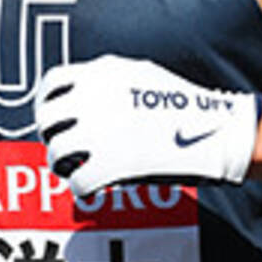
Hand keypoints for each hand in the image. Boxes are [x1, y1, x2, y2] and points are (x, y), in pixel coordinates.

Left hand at [34, 54, 259, 197]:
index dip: (47, 102)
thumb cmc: (182, 104)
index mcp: (101, 74)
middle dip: (51, 135)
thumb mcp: (140, 74)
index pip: (51, 83)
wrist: (214, 130)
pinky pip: (78, 181)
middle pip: (47, 119)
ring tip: (75, 168)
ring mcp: (100, 132)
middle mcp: (93, 99)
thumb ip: (107, 80)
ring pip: (57, 152)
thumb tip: (83, 94)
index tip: (53, 116)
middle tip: (63, 145)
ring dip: (62, 163)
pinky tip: (92, 186)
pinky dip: (81, 187)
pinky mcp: (111, 164)